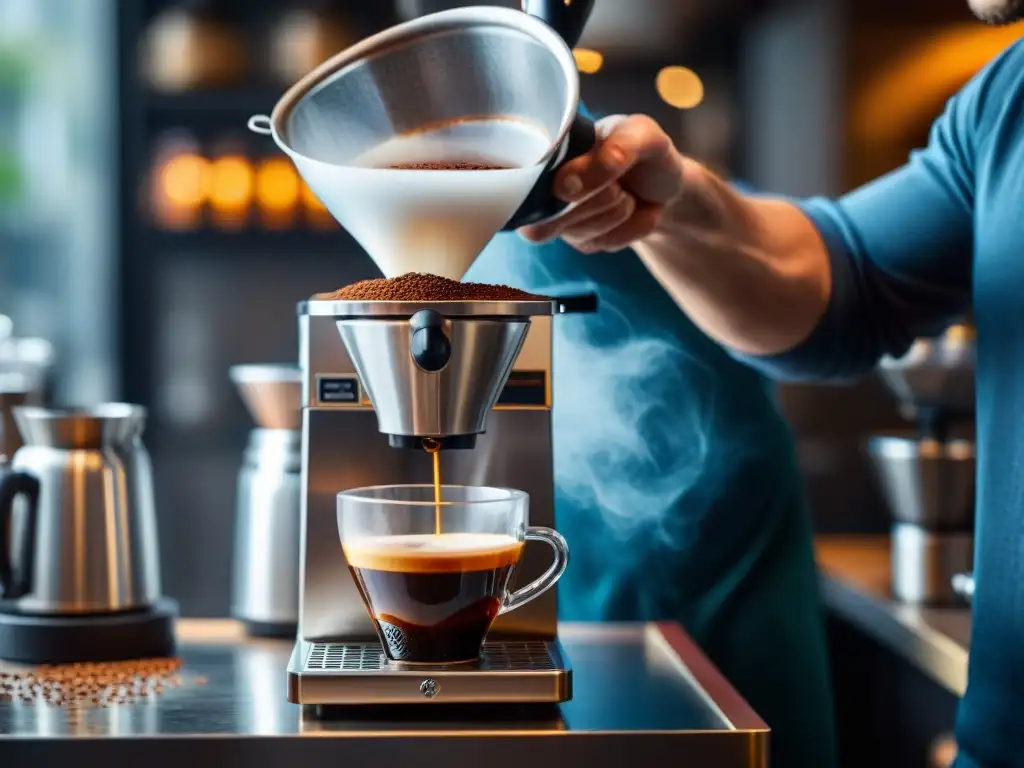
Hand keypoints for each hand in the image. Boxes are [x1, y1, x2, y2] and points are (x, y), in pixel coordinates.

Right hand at [518, 114, 684, 252]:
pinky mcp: (582, 242)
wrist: (669, 185)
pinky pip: (601, 244)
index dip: (543, 192)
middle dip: (597, 200)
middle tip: (617, 183)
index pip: (518, 183)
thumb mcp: (642, 135)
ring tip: (626, 193)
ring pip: (579, 232)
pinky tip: (631, 212)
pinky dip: (627, 229)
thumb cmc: (647, 153)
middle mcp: (546, 188)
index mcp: (548, 152)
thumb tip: (566, 185)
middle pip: (546, 219)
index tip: (570, 188)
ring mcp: (562, 218)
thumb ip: (612, 150)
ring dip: (616, 213)